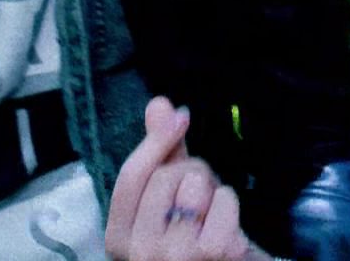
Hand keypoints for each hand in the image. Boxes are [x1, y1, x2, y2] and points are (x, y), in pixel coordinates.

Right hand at [104, 96, 270, 260]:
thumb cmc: (194, 242)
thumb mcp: (168, 204)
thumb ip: (160, 156)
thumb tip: (159, 103)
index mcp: (118, 239)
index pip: (131, 176)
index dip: (156, 140)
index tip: (179, 115)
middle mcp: (141, 251)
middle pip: (166, 176)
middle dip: (190, 174)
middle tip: (199, 198)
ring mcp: (177, 255)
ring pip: (195, 183)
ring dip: (212, 190)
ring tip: (211, 215)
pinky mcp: (214, 253)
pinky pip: (225, 199)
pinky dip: (231, 206)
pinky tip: (228, 229)